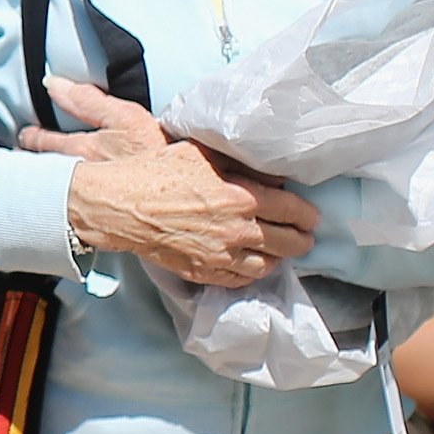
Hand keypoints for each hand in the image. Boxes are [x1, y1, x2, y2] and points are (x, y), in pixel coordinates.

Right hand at [21, 77, 317, 289]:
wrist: (121, 205)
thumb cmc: (157, 172)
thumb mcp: (201, 153)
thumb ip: (238, 161)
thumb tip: (268, 170)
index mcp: (242, 196)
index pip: (293, 210)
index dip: (308, 213)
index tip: (311, 214)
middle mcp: (239, 230)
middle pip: (289, 242)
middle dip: (302, 239)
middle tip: (306, 236)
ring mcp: (222, 256)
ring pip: (268, 265)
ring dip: (280, 258)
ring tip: (281, 252)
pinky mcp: (204, 272)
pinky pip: (241, 280)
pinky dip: (253, 273)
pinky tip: (253, 264)